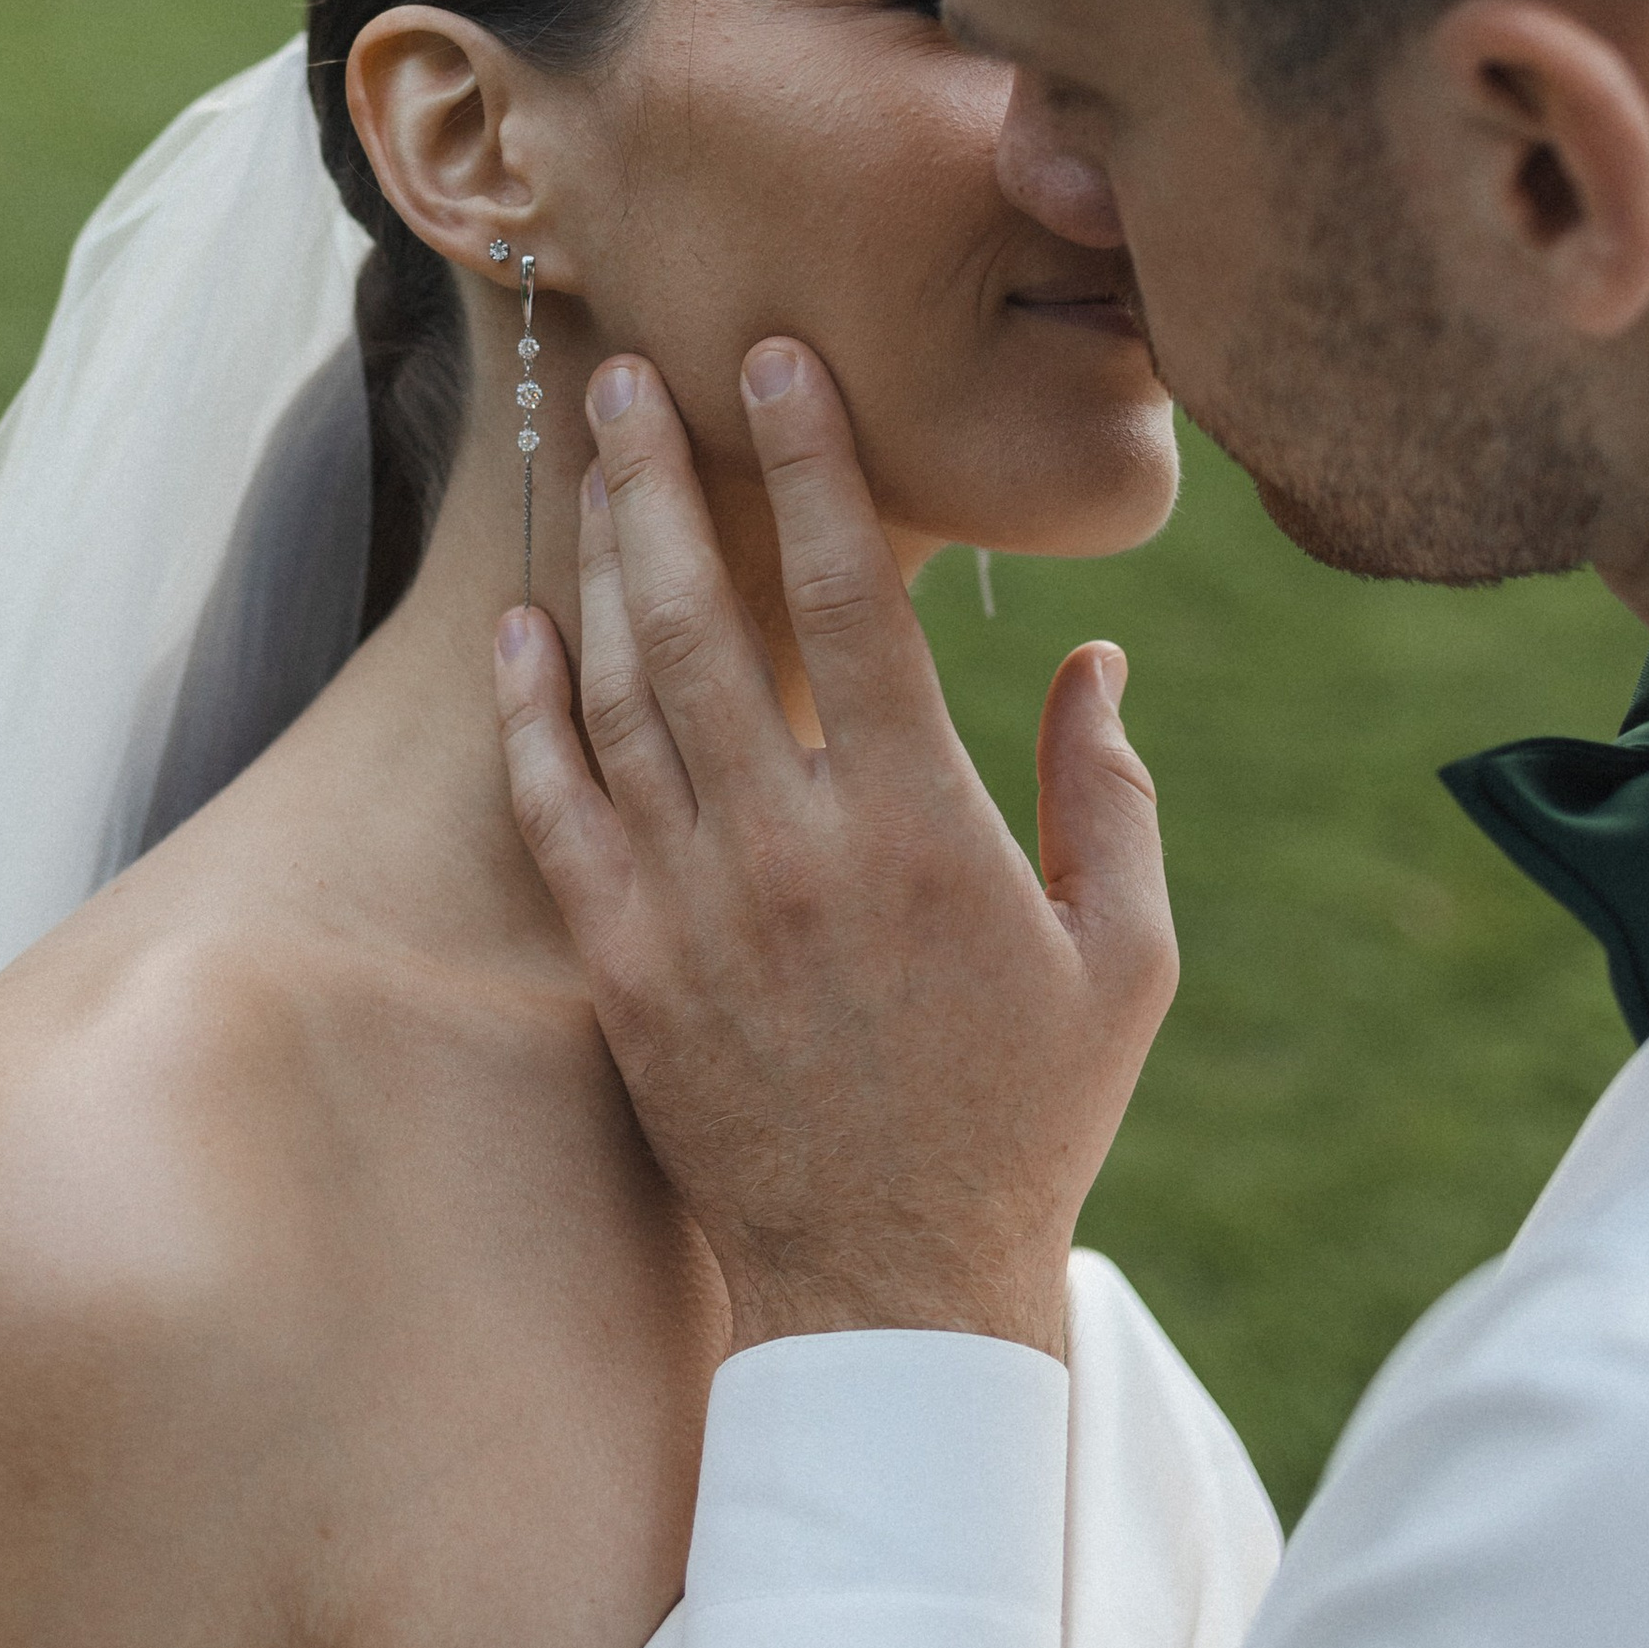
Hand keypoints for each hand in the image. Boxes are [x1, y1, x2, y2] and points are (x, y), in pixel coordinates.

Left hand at [494, 339, 1177, 1357]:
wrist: (890, 1288)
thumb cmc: (1027, 1118)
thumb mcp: (1124, 960)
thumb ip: (1107, 798)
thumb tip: (1093, 664)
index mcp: (924, 832)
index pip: (856, 603)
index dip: (814, 465)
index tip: (780, 359)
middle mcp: (792, 853)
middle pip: (707, 620)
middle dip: (664, 478)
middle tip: (629, 374)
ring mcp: (692, 911)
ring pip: (623, 696)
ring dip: (602, 565)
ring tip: (590, 462)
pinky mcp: (624, 968)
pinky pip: (558, 812)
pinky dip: (534, 712)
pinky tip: (524, 629)